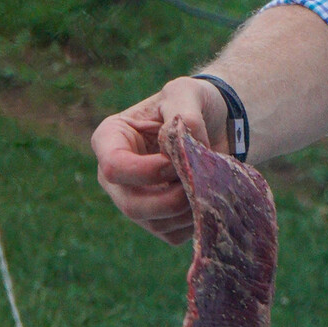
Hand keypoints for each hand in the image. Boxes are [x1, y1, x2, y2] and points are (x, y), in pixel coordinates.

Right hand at [90, 78, 228, 243]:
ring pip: (154, 223)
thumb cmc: (193, 103)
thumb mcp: (186, 93)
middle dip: (169, 199)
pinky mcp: (158, 221)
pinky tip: (208, 196)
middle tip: (198, 182)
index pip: (114, 166)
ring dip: (188, 208)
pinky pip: (174, 233)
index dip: (147, 171)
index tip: (176, 162)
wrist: (216, 124)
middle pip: (131, 205)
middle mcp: (116, 176)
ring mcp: (135, 201)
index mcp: (111, 139)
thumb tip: (177, 149)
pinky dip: (196, 219)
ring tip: (208, 182)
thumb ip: (183, 116)